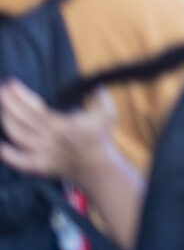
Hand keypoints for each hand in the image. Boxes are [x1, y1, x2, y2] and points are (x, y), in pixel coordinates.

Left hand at [0, 79, 116, 185]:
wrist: (100, 168)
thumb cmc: (102, 138)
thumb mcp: (107, 112)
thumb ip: (99, 94)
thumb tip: (91, 82)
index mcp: (63, 125)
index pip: (34, 108)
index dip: (20, 96)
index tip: (11, 84)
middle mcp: (49, 140)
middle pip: (21, 121)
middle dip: (9, 104)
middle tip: (3, 91)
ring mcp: (43, 154)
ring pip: (17, 137)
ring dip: (7, 122)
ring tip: (4, 110)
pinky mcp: (40, 166)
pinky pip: (19, 161)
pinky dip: (8, 154)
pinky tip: (1, 145)